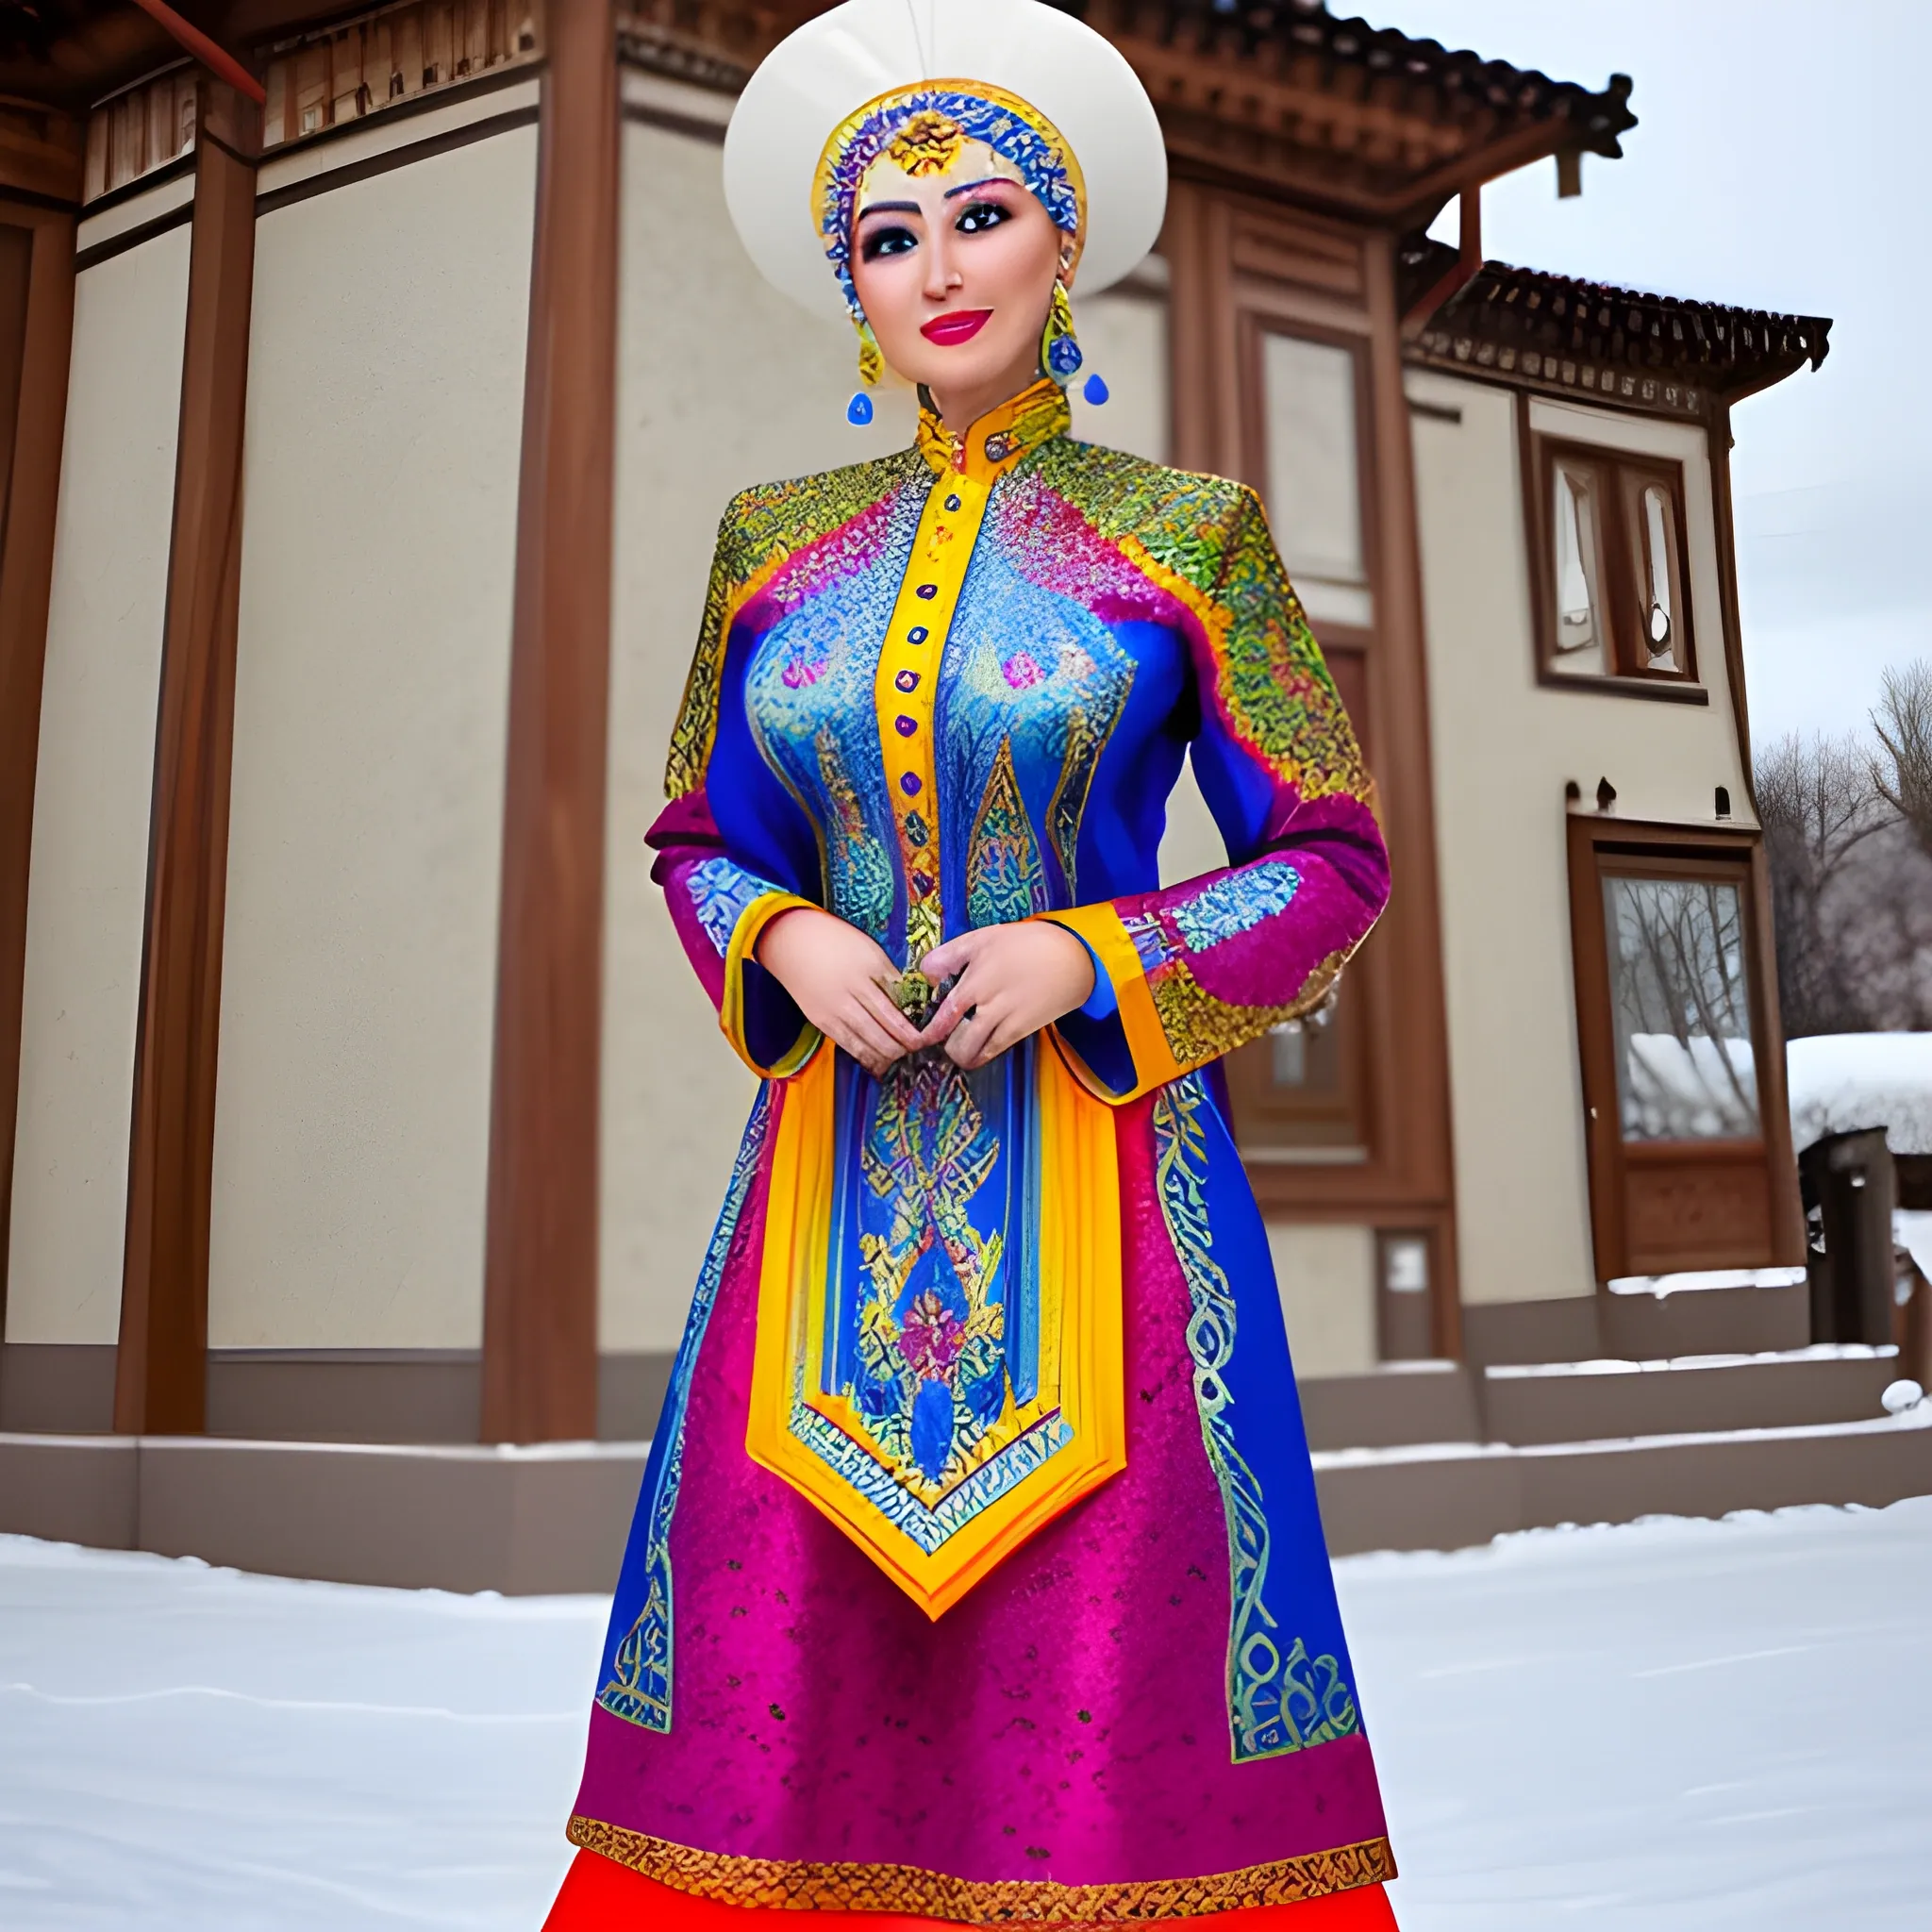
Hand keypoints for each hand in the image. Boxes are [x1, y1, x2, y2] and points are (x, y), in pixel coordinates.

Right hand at [754, 907, 925, 1076]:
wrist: (791, 941)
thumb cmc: (835, 940)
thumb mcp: (870, 950)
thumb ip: (891, 976)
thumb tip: (913, 1000)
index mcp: (865, 974)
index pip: (895, 1011)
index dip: (912, 1030)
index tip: (928, 1037)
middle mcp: (848, 997)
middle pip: (882, 1032)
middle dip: (903, 1047)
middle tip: (919, 1051)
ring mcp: (832, 1012)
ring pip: (865, 1043)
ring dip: (886, 1055)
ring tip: (902, 1059)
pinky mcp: (820, 1021)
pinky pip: (846, 1044)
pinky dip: (864, 1055)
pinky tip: (878, 1060)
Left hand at [919, 922, 1096, 1070]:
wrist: (1071, 959)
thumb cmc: (1025, 943)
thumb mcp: (982, 938)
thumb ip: (948, 956)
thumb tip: (925, 974)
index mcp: (974, 981)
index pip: (942, 1014)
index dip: (927, 1030)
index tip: (919, 1036)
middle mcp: (986, 1005)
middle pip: (953, 1039)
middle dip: (940, 1045)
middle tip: (933, 1044)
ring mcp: (1004, 1021)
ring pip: (972, 1050)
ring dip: (959, 1054)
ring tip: (954, 1052)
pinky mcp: (1020, 1031)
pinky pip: (993, 1051)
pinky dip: (979, 1057)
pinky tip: (975, 1056)